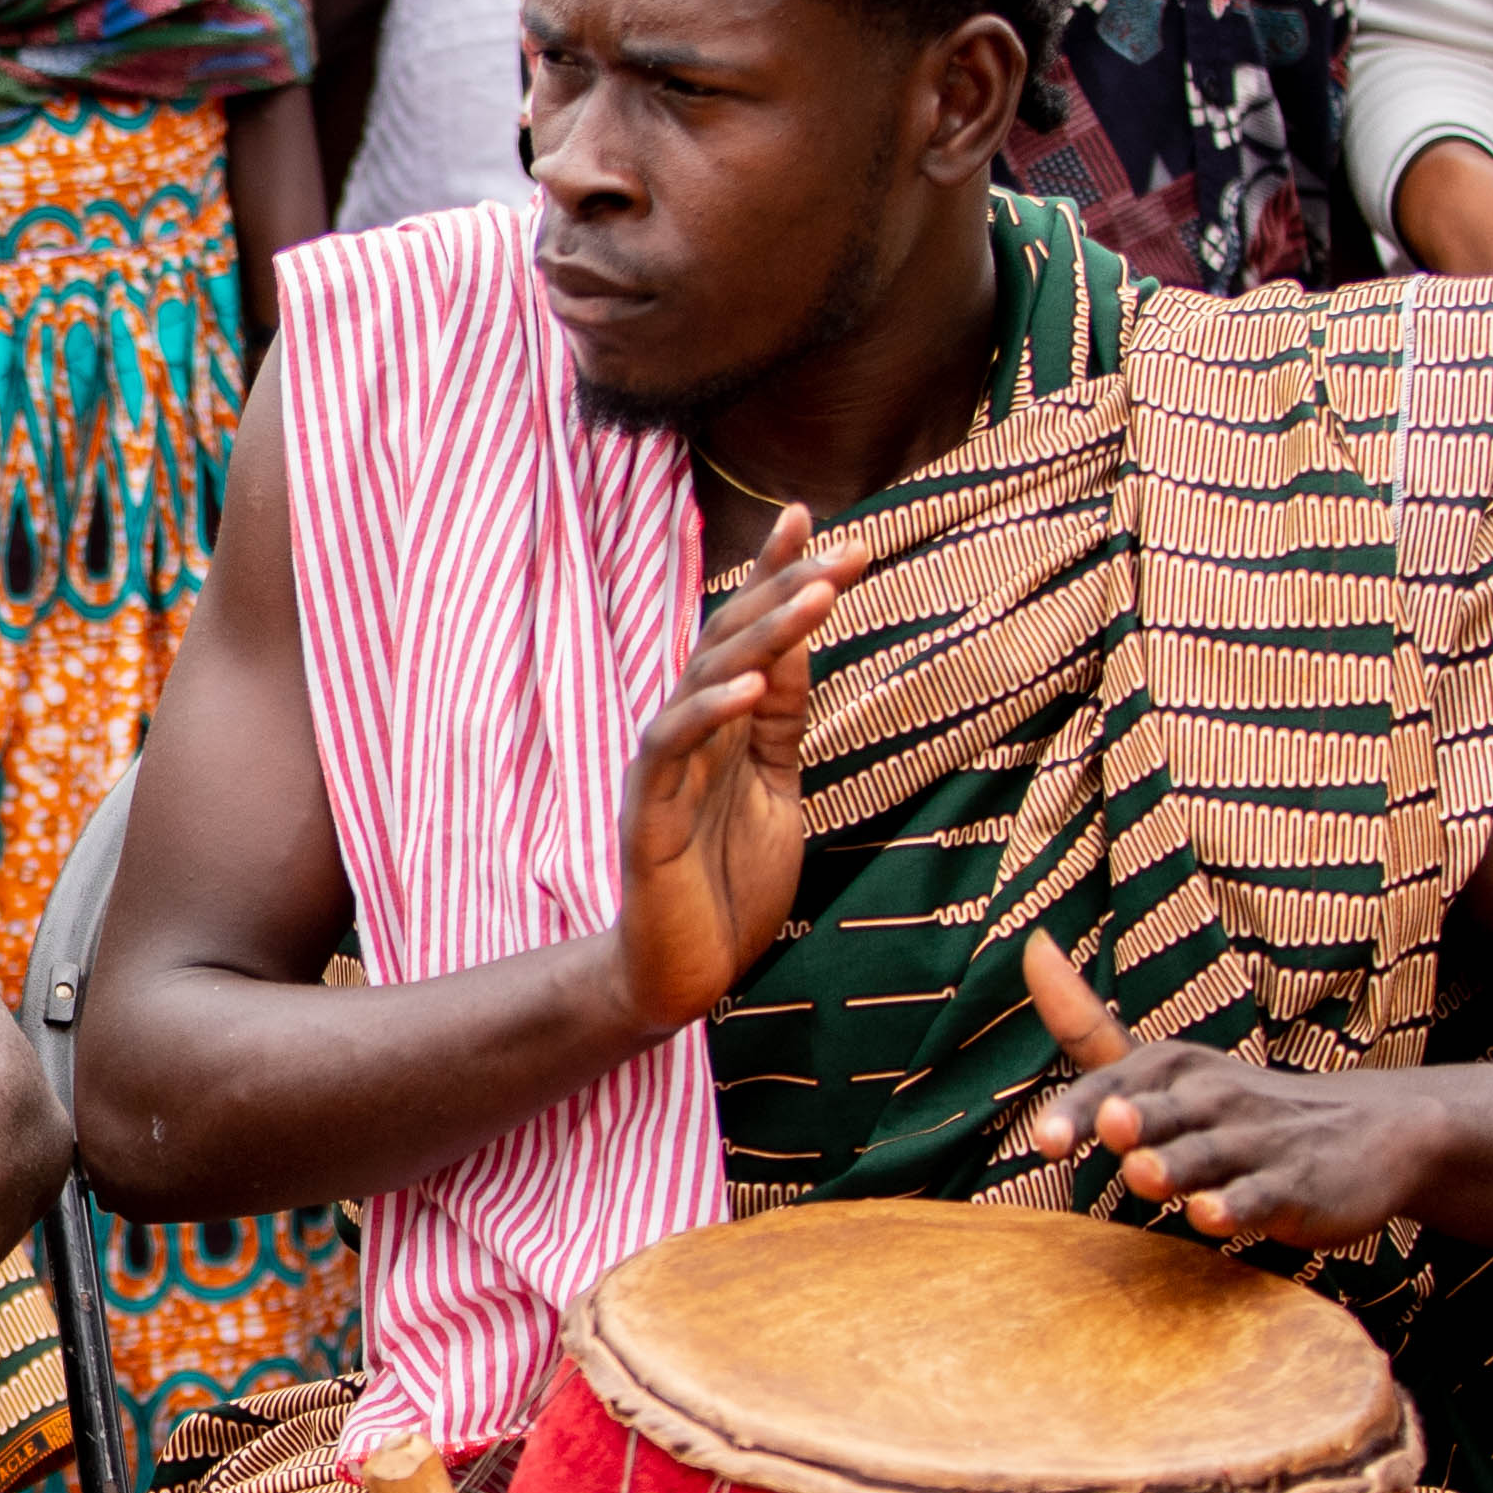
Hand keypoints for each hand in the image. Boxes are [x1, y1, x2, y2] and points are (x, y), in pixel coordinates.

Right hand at [608, 506, 856, 1036]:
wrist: (683, 974)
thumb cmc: (728, 885)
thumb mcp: (776, 788)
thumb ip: (782, 723)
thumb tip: (801, 645)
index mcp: (721, 726)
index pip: (747, 633)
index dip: (775, 574)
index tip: (813, 517)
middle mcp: (688, 735)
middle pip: (729, 641)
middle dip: (785, 589)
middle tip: (844, 550)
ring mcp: (664, 772)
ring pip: (704, 681)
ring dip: (761, 635)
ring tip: (815, 596)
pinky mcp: (649, 817)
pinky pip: (672, 751)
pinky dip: (709, 713)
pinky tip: (751, 685)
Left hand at [1016, 930, 1443, 1242]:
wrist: (1375, 1131)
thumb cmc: (1240, 1105)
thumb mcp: (1165, 1064)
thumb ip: (1090, 1027)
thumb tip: (1033, 946)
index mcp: (1171, 1069)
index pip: (1114, 1084)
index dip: (1078, 1113)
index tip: (1045, 1142)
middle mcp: (1211, 1099)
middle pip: (1163, 1112)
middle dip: (1134, 1120)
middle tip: (1111, 1124)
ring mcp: (1257, 1142)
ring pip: (1207, 1155)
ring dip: (1176, 1165)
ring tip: (1144, 1174)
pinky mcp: (1298, 1186)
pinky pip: (1262, 1197)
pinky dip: (1238, 1207)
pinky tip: (1212, 1216)